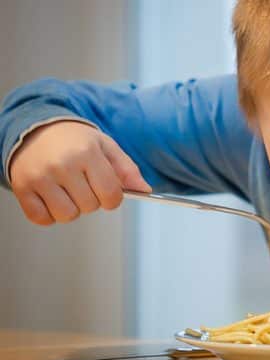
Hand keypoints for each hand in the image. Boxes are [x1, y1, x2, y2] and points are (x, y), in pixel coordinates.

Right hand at [9, 120, 150, 224]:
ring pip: (67, 215)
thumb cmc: (73, 140)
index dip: (113, 198)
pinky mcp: (22, 188)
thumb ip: (127, 169)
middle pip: (90, 206)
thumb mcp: (105, 146)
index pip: (111, 195)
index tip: (107, 191)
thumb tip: (145, 190)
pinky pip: (41, 219)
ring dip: (71, 209)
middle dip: (92, 200)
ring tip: (67, 190)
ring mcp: (39, 177)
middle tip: (82, 183)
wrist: (35, 129)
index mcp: (87, 153)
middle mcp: (62, 164)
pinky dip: (49, 214)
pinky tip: (51, 197)